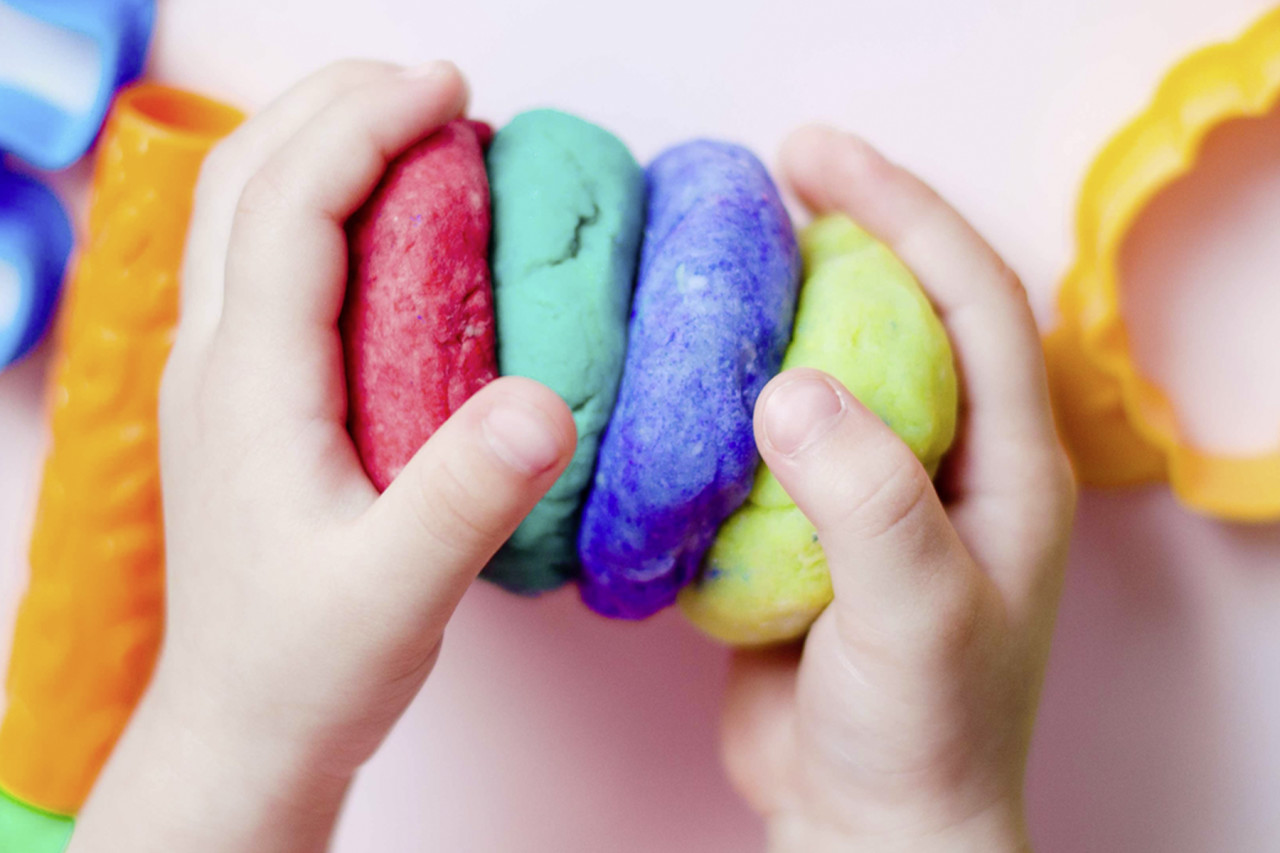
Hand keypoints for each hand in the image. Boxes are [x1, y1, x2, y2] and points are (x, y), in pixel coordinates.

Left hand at [71, 61, 575, 851]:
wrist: (245, 727)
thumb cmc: (312, 663)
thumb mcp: (400, 590)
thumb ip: (468, 494)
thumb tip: (550, 400)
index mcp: (248, 382)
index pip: (291, 203)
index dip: (366, 123)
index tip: (451, 87)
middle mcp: (215, 360)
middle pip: (248, 176)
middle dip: (335, 103)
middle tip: (436, 85)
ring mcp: (218, 376)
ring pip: (245, 212)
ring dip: (321, 144)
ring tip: (414, 128)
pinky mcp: (243, 399)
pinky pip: (265, 262)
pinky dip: (323, 205)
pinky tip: (388, 228)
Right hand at [720, 126, 1074, 851]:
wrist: (867, 830)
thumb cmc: (921, 736)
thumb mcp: (915, 614)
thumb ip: (867, 498)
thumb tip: (786, 386)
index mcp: (1008, 466)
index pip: (973, 299)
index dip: (904, 210)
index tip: (818, 157)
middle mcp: (951, 464)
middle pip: (908, 309)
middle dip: (851, 228)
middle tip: (770, 172)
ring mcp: (881, 493)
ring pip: (838, 363)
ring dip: (785, 302)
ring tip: (725, 252)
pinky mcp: (815, 527)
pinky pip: (777, 432)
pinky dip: (734, 387)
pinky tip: (688, 368)